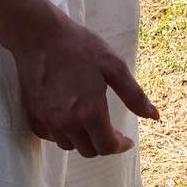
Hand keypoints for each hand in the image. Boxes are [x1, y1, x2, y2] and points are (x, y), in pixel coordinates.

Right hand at [7, 8, 158, 157]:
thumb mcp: (115, 66)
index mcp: (90, 111)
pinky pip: (51, 137)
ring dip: (84, 139)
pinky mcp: (33, 115)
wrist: (40, 36)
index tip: (127, 139)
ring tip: (92, 121)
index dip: (121, 146)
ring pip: (69, 145)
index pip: (107, 146)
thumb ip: (135, 95)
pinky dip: (64, 134)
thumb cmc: (81, 47)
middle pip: (89, 150)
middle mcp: (66, 122)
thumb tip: (154, 116)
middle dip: (104, 143)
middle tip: (111, 128)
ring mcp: (47, 120)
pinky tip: (71, 118)